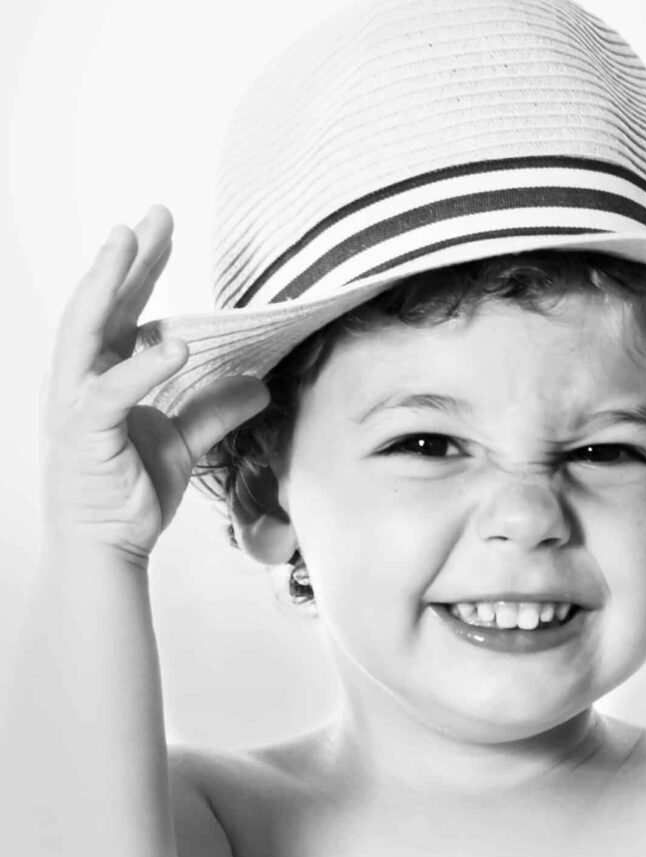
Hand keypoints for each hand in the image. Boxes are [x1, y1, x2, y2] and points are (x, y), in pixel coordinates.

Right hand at [42, 205, 269, 559]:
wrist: (110, 545)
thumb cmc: (132, 491)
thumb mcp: (185, 441)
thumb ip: (218, 410)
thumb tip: (263, 385)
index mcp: (101, 377)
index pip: (120, 312)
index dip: (141, 271)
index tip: (163, 231)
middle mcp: (80, 381)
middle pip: (99, 305)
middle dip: (126, 258)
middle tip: (153, 214)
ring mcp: (74, 404)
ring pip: (84, 330)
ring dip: (109, 283)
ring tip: (133, 242)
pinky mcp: (83, 433)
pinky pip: (111, 392)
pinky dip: (141, 366)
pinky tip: (174, 343)